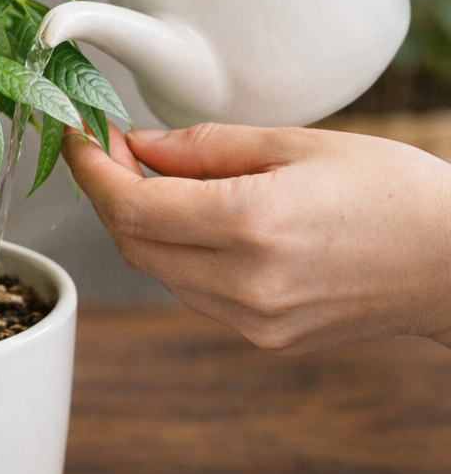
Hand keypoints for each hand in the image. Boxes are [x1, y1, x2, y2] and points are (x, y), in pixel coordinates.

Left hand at [61, 122, 450, 353]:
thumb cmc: (393, 191)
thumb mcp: (296, 144)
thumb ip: (205, 146)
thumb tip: (139, 146)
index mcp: (252, 226)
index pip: (131, 206)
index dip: (92, 170)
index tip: (80, 137)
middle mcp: (245, 284)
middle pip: (132, 242)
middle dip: (107, 193)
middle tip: (110, 149)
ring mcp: (253, 319)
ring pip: (157, 268)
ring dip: (139, 222)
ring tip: (153, 175)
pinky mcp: (264, 336)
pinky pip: (191, 289)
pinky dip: (174, 249)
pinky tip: (191, 216)